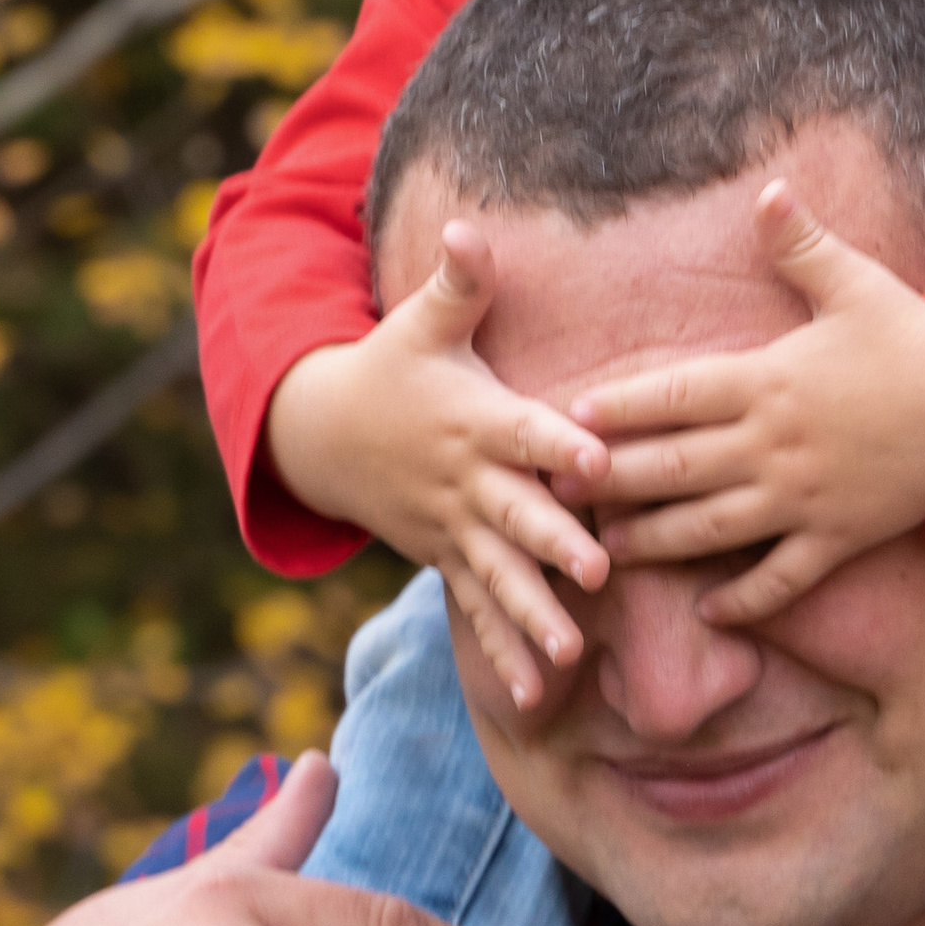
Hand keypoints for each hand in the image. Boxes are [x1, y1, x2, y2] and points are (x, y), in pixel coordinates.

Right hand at [264, 229, 611, 710]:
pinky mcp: (447, 559)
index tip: (597, 460)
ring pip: (497, 579)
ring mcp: (454, 528)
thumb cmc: (395, 365)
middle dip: (554, 545)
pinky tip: (539, 698)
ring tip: (568, 659)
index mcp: (475, 419)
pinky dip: (504, 654)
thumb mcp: (419, 320)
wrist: (326, 432)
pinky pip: (477, 612)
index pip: (523, 431)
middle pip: (516, 516)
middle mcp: (466, 482)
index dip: (559, 444)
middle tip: (598, 574)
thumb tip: (472, 227)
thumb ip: (460, 282)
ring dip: (531, 619)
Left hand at [564, 178, 924, 629]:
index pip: (674, 395)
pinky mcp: (839, 539)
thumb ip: (802, 245)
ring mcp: (805, 499)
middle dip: (610, 484)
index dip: (617, 408)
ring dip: (653, 544)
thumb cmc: (920, 342)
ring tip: (605, 551)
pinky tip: (709, 613)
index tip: (566, 417)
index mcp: (771, 380)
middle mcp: (776, 446)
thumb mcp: (860, 285)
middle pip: (673, 470)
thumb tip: (768, 190)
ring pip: (711, 530)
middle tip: (553, 494)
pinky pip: (782, 580)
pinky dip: (745, 601)